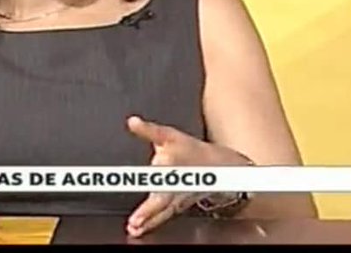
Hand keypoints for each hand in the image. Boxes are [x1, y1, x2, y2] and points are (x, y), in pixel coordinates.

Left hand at [124, 116, 247, 236]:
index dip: (151, 176)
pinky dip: (153, 223)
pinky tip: (140, 228)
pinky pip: (164, 216)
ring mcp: (177, 198)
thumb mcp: (170, 135)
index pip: (159, 177)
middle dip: (149, 212)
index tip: (142, 189)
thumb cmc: (191, 151)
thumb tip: (132, 122)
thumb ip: (149, 130)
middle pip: (162, 200)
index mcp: (172, 166)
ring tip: (135, 228)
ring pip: (163, 212)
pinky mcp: (177, 206)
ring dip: (149, 221)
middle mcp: (175, 184)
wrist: (218, 166)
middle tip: (135, 222)